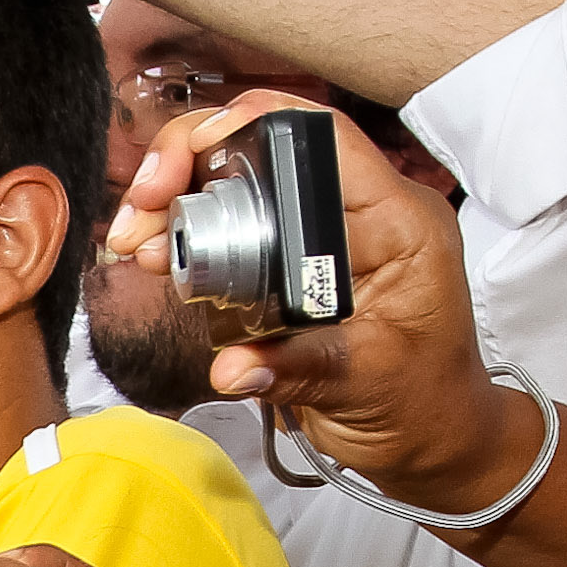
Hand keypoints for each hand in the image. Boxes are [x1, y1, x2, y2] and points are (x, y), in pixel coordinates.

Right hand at [106, 95, 515, 513]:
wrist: (429, 440)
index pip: (323, 136)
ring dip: (177, 204)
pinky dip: (187, 236)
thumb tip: (234, 366)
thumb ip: (301, 367)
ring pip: (237, 186)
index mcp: (395, 221)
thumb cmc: (422, 404)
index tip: (183, 161)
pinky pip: (232, 228)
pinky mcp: (290, 261)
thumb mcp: (368, 384)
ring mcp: (320, 234)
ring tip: (137, 242)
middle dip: (188, 166)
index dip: (248, 126)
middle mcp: (356, 213)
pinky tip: (159, 258)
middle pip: (263, 150)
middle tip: (142, 211)